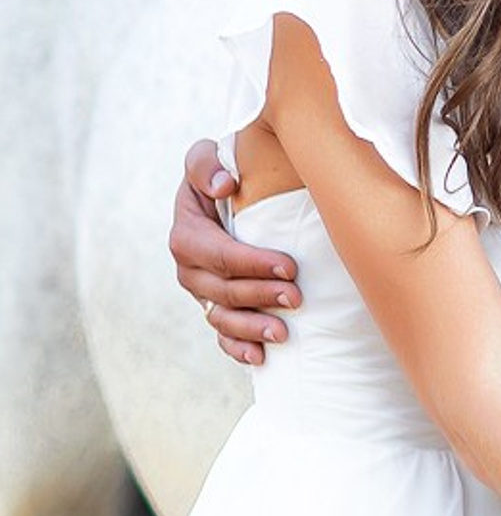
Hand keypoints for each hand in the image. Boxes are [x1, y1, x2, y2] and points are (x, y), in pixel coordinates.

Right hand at [169, 138, 301, 365]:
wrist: (227, 194)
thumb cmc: (220, 173)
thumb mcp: (205, 158)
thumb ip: (204, 164)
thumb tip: (222, 185)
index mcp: (187, 234)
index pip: (216, 254)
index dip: (250, 263)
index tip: (289, 265)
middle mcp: (190, 268)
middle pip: (222, 290)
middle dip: (259, 296)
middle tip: (297, 297)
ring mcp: (203, 292)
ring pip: (222, 317)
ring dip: (251, 328)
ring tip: (284, 333)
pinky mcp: (218, 308)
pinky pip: (222, 335)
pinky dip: (237, 348)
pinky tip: (260, 358)